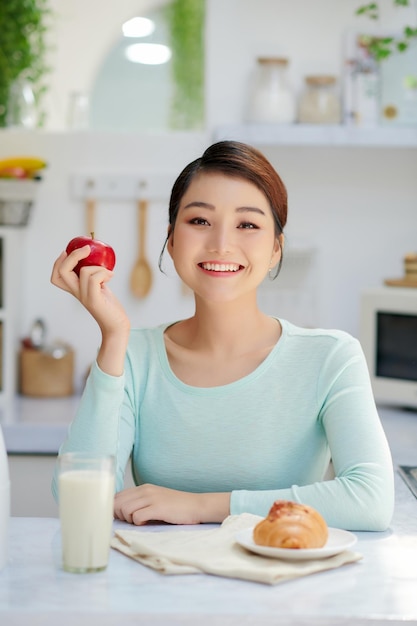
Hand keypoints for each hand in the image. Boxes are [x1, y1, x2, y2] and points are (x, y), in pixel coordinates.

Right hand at [51, 248, 129, 336]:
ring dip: (99, 267)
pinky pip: (94, 279)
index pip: (56, 277)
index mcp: (75, 290)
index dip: (57, 262)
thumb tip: (96, 260)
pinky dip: (104, 273)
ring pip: (84, 271)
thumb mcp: (99, 288)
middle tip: (87, 249)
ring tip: (108, 273)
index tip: (67, 251)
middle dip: (73, 256)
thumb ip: (94, 277)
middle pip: (61, 272)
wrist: (117, 325)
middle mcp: (77, 293)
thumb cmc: (109, 307)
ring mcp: (84, 296)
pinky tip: (111, 276)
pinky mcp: (94, 299)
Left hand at [113, 484, 230, 525]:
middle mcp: (145, 490)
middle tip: (131, 521)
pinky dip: (138, 523)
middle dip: (119, 516)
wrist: (196, 506)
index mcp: (143, 488)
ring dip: (129, 520)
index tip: (122, 518)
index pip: (116, 496)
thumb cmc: (175, 507)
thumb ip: (140, 503)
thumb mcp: (155, 500)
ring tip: (140, 522)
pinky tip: (147, 523)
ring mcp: (151, 498)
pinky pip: (136, 517)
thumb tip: (120, 514)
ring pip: (124, 509)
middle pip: (117, 502)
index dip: (115, 509)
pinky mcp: (158, 507)